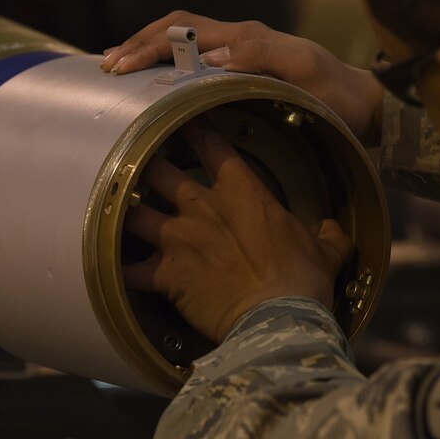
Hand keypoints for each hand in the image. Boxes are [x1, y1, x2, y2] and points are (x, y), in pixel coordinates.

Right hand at [101, 11, 384, 146]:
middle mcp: (239, 39)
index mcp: (247, 36)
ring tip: (117, 66)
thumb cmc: (337, 91)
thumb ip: (260, 54)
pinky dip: (168, 63)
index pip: (184, 30)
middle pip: (176, 28)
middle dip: (139, 43)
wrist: (364, 104)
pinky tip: (154, 80)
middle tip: (107, 66)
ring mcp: (240, 53)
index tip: (120, 65)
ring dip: (149, 49)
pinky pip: (197, 59)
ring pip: (183, 40)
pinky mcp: (244, 69)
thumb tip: (207, 55)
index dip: (149, 45)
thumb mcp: (305, 69)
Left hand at [122, 121, 355, 342]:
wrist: (278, 316)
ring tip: (113, 205)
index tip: (184, 122)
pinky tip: (107, 268)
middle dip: (146, 165)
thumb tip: (332, 229)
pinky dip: (118, 269)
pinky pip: (130, 269)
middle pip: (161, 172)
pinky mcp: (166, 273)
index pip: (213, 147)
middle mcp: (203, 206)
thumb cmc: (302, 278)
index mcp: (242, 191)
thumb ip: (327, 235)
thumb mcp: (326, 251)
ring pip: (136, 214)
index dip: (196, 130)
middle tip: (137, 160)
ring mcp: (179, 238)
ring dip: (124, 211)